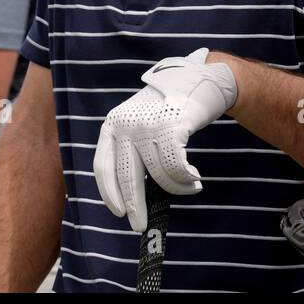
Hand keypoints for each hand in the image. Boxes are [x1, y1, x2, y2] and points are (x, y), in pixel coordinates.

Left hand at [92, 48, 237, 231]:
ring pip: (158, 175)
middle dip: (134, 205)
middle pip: (126, 177)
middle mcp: (126, 125)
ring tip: (189, 187)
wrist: (200, 78)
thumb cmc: (170, 107)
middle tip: (139, 225)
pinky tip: (195, 180)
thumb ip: (132, 149)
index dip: (109, 192)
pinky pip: (176, 168)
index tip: (119, 212)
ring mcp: (148, 125)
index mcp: (113, 124)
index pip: (103, 165)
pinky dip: (186, 179)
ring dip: (176, 188)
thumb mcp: (140, 121)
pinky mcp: (171, 127)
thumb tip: (132, 195)